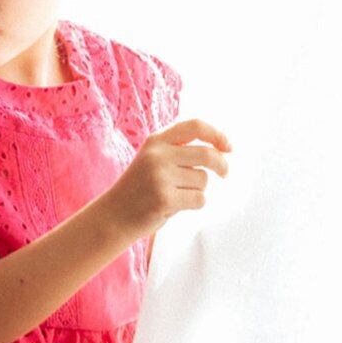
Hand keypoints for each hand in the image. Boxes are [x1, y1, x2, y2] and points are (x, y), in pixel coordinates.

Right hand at [109, 118, 231, 239]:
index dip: (216, 134)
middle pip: (206, 154)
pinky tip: (175, 206)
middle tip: (224, 173)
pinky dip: (195, 204)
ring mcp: (160, 176)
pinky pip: (199, 199)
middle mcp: (158, 155)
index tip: (228, 147)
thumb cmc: (139, 188)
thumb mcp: (152, 159)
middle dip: (221, 165)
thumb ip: (177, 151)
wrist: (113, 215)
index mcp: (156, 141)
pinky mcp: (165, 198)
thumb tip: (218, 150)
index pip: (194, 126)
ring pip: (203, 180)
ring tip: (177, 195)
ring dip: (198, 190)